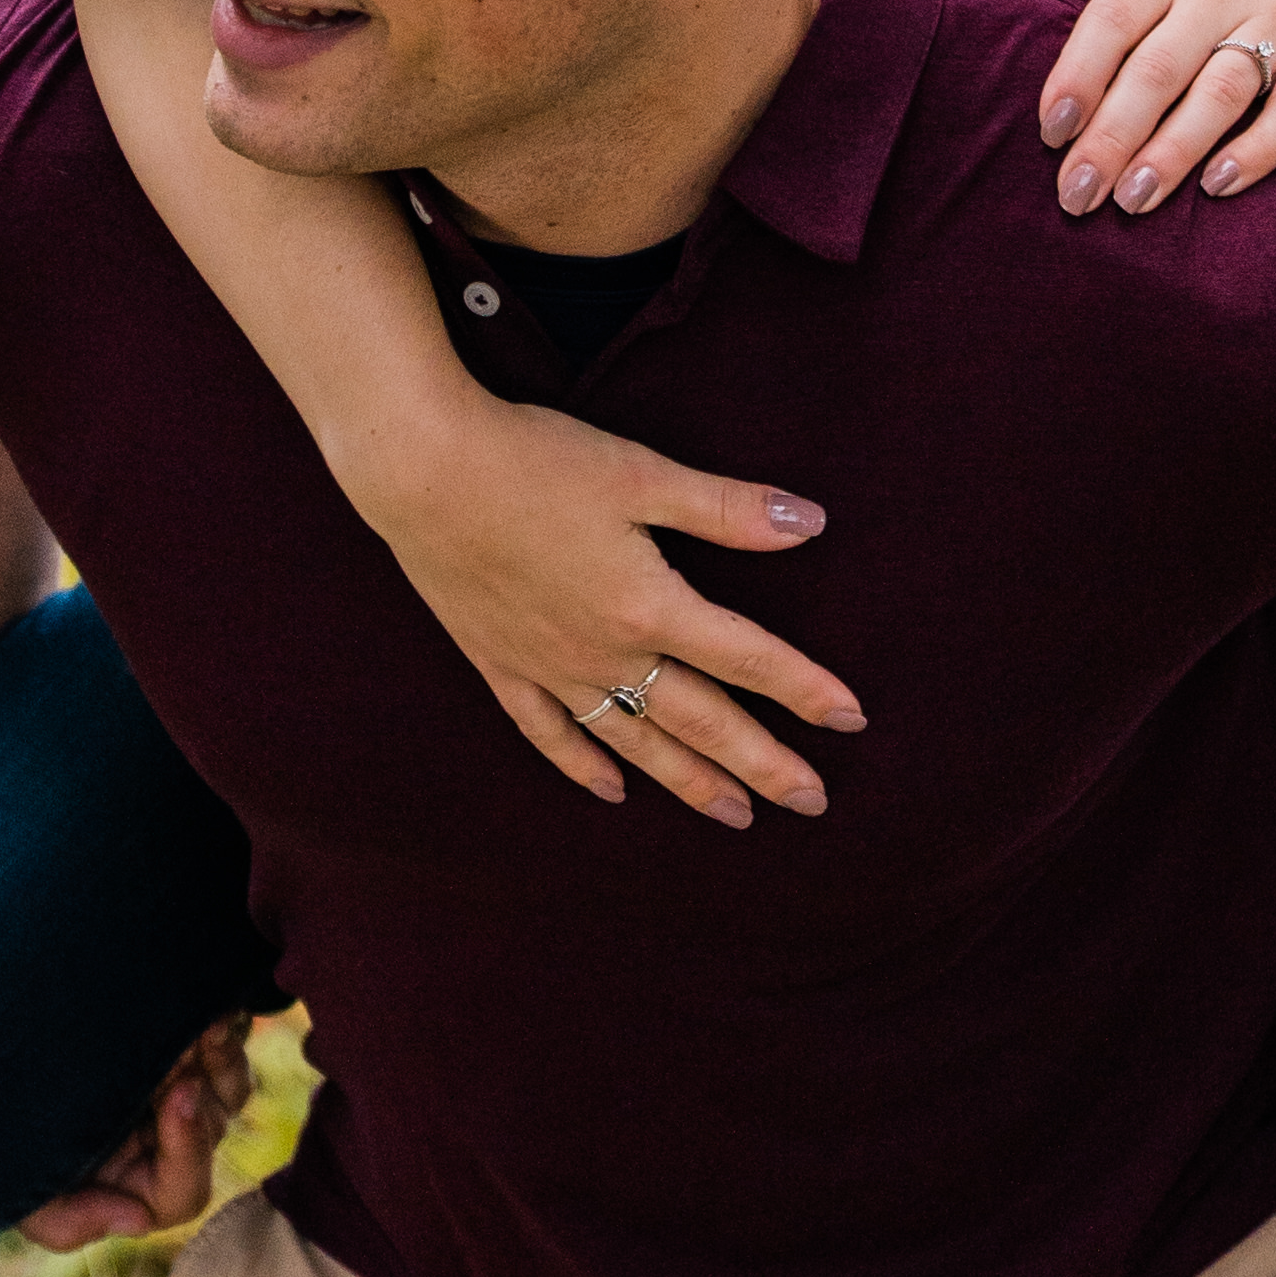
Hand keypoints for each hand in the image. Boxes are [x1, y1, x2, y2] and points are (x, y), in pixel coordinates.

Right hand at [16, 1014, 263, 1248]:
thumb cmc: (6, 1144)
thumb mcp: (25, 1196)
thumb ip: (70, 1224)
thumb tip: (139, 1221)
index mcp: (137, 1189)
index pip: (183, 1191)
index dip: (187, 1148)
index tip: (178, 1094)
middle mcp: (164, 1146)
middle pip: (210, 1132)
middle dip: (199, 1091)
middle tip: (180, 1050)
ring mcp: (178, 1096)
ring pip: (227, 1089)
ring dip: (220, 1059)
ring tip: (204, 1024)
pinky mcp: (185, 1052)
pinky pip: (226, 1048)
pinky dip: (224, 1031)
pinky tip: (212, 1006)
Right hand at [364, 389, 865, 835]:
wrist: (422, 471)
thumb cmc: (536, 462)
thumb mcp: (641, 475)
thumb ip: (726, 508)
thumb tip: (810, 522)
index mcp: (647, 604)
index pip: (746, 657)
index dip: (804, 689)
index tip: (853, 720)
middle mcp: (604, 652)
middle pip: (699, 719)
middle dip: (761, 762)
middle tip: (812, 801)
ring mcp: (549, 667)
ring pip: (633, 740)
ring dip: (688, 780)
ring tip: (736, 815)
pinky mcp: (501, 663)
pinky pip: (550, 733)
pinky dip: (583, 766)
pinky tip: (610, 792)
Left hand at [990, 0, 1275, 212]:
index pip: (1112, 19)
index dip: (1078, 76)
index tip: (1049, 133)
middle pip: (1159, 67)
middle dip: (1114, 136)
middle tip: (1077, 194)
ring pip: (1221, 90)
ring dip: (1175, 149)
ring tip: (1134, 201)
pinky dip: (1258, 148)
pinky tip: (1218, 185)